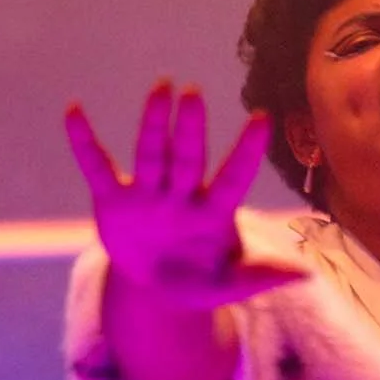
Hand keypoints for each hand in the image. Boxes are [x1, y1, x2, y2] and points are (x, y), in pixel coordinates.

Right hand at [66, 81, 303, 307]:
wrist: (157, 289)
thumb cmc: (200, 282)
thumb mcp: (229, 286)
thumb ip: (261, 277)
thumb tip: (306, 276)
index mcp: (213, 212)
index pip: (233, 177)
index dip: (246, 151)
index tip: (262, 119)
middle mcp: (182, 194)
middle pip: (188, 158)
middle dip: (190, 129)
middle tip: (193, 94)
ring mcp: (148, 192)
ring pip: (151, 153)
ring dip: (154, 124)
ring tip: (160, 89)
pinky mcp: (115, 197)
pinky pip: (97, 166)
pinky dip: (84, 142)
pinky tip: (73, 112)